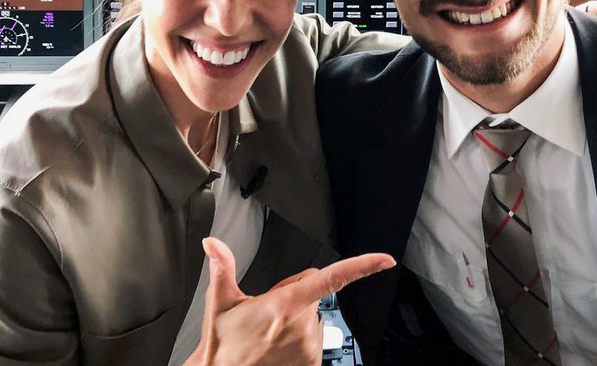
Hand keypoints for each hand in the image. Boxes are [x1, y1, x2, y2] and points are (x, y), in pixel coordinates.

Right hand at [185, 237, 394, 365]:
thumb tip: (213, 244)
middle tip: (268, 312)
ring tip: (269, 333)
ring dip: (297, 320)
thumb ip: (222, 268)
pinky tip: (277, 347)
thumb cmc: (223, 348)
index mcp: (284, 305)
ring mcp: (309, 347)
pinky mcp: (311, 363)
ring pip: (312, 318)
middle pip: (312, 294)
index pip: (332, 278)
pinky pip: (313, 340)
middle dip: (295, 297)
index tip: (384, 260)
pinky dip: (299, 341)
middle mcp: (302, 325)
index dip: (362, 266)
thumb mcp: (220, 304)